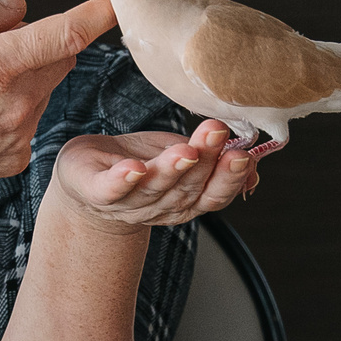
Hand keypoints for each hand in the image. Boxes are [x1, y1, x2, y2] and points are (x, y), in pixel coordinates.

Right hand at [0, 0, 118, 252]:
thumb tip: (20, 7)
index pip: (65, 34)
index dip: (96, 13)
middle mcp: (14, 105)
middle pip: (60, 59)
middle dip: (42, 43)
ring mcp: (17, 137)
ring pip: (45, 89)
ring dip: (26, 77)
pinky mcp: (13, 160)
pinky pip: (30, 120)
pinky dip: (15, 109)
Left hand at [48, 120, 255, 231]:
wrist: (85, 177)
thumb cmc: (140, 160)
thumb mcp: (182, 156)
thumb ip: (214, 160)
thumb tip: (254, 164)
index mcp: (185, 200)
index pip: (212, 195)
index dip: (228, 178)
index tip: (243, 155)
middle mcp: (160, 206)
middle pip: (187, 187)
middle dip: (205, 162)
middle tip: (217, 133)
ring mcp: (128, 202)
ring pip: (154, 187)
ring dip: (171, 169)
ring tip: (186, 150)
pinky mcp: (96, 191)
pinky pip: (110, 189)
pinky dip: (123, 180)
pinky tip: (133, 168)